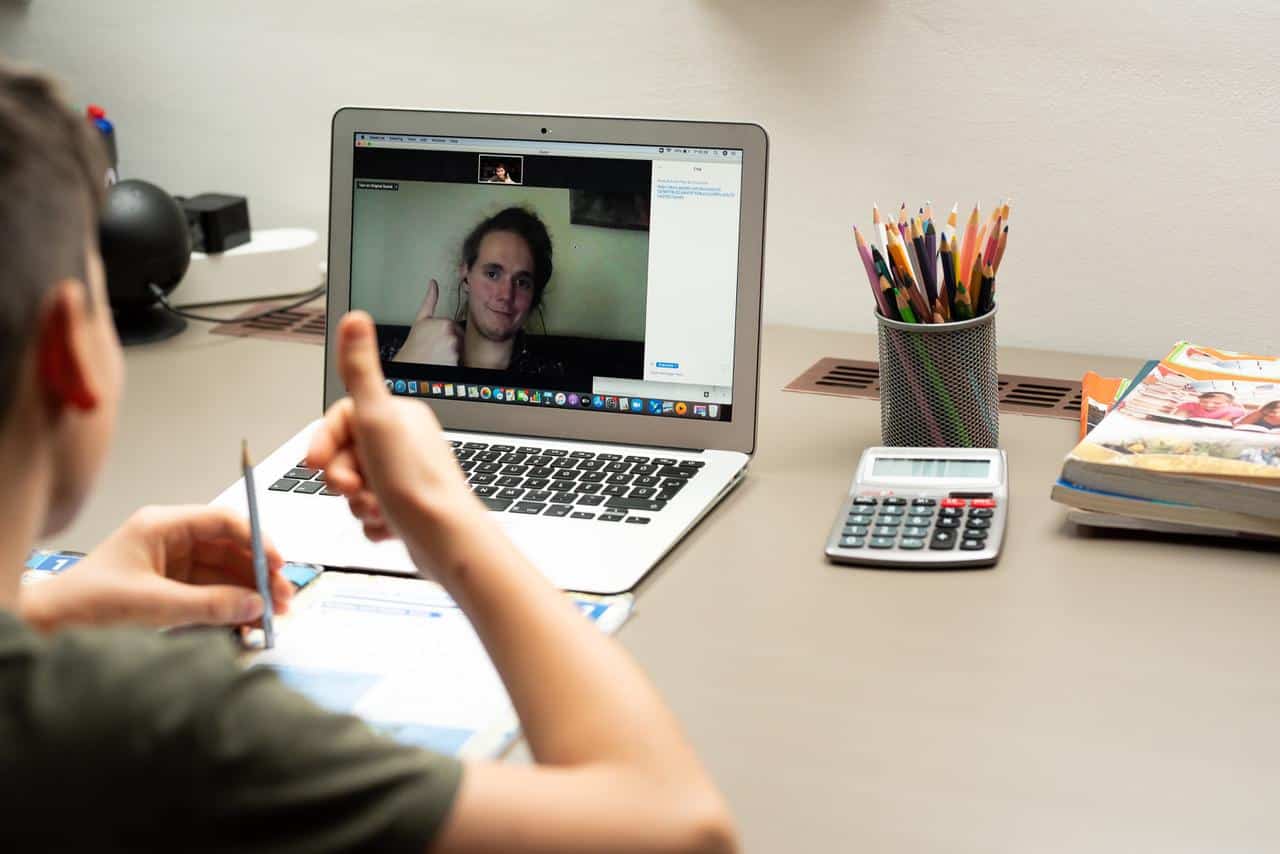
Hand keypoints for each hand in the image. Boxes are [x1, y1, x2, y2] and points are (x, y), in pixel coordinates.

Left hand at [20, 505, 293, 631]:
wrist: (50, 627)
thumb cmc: (86, 604)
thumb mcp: (153, 604)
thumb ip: (208, 605)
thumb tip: (254, 605)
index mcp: (162, 526)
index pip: (223, 522)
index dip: (256, 540)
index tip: (278, 563)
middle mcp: (171, 540)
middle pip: (230, 548)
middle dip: (259, 572)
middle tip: (283, 595)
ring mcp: (172, 565)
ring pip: (225, 572)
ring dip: (250, 591)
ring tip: (273, 613)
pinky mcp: (171, 589)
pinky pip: (212, 593)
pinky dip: (232, 606)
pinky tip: (249, 620)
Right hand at [306, 311, 486, 576]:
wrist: (445, 541)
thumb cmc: (413, 484)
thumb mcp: (375, 420)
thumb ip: (359, 371)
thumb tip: (355, 318)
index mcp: (400, 416)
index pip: (342, 421)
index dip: (324, 443)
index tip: (316, 463)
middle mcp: (406, 442)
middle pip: (346, 456)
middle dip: (342, 478)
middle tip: (354, 489)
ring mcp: (407, 476)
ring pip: (356, 487)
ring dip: (358, 503)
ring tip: (379, 508)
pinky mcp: (409, 509)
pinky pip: (371, 513)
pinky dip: (372, 523)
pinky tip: (388, 526)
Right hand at [392, 279, 460, 365]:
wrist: (409, 362)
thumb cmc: (414, 343)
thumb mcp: (421, 319)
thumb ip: (430, 300)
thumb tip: (433, 283)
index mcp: (445, 323)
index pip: (455, 327)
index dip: (445, 332)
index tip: (435, 338)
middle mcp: (451, 336)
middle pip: (458, 338)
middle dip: (450, 341)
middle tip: (435, 346)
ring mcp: (453, 350)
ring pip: (459, 349)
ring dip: (451, 351)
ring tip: (437, 353)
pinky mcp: (454, 362)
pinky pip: (458, 360)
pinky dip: (452, 361)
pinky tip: (440, 360)